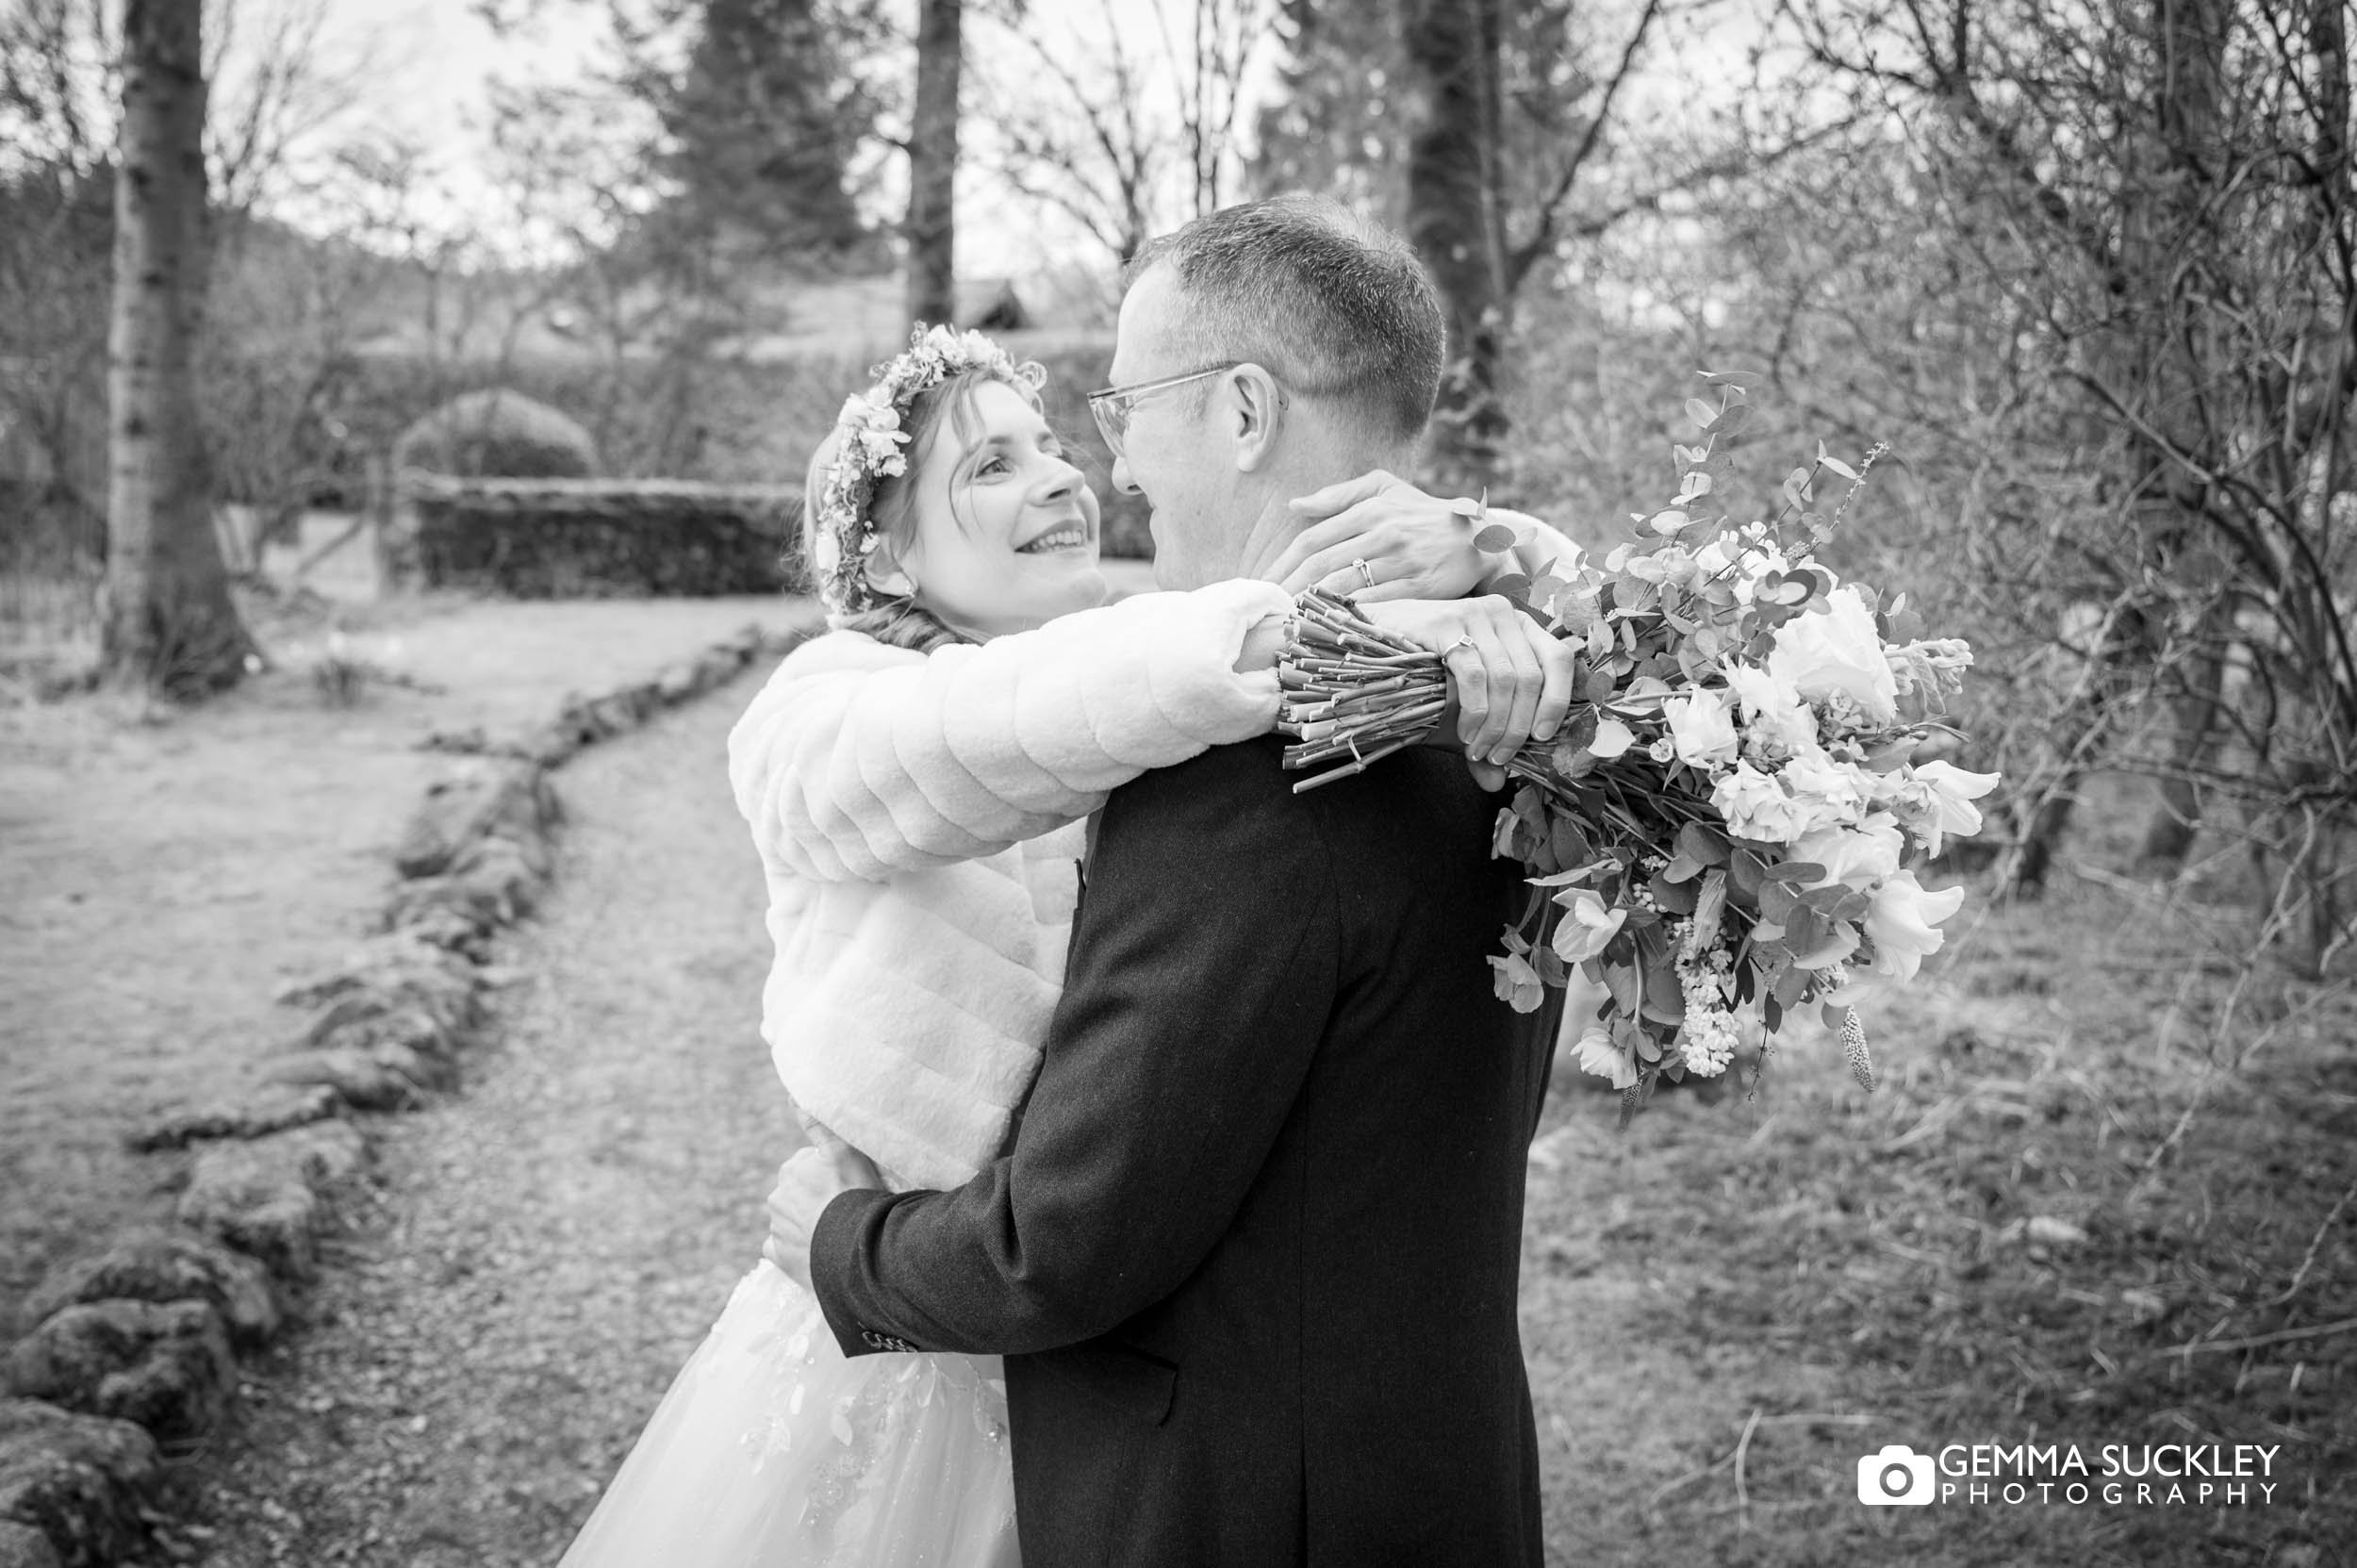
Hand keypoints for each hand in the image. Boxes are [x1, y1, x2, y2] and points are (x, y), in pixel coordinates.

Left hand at [761, 1112, 882, 1291]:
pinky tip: (812, 1250)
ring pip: (790, 1221)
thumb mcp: (842, 1151)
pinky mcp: (779, 1257)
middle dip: (815, 1199)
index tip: (848, 1184)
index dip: (830, 1175)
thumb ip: (817, 1124)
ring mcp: (777, 1229)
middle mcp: (777, 1198)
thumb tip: (793, 1095)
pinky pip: (780, 1250)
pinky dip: (792, 1249)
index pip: (808, 1167)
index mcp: (790, 1170)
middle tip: (843, 1208)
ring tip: (834, 1231)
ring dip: (807, 1223)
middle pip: (797, 1195)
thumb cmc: (853, 1194)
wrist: (853, 1245)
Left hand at [1265, 470, 1485, 602]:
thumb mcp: (1386, 488)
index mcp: (1371, 509)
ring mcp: (1403, 561)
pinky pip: (1375, 605)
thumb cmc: (1423, 513)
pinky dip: (1346, 617)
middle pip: (1322, 564)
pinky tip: (1325, 627)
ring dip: (1310, 605)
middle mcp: (1385, 533)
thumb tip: (1296, 505)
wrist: (1478, 539)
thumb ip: (1340, 494)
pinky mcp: (1420, 588)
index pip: (1313, 539)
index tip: (1264, 584)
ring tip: (1285, 620)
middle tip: (1266, 607)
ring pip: (1344, 587)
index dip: (1282, 564)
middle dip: (1288, 588)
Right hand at [1356, 596, 1574, 779]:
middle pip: (1531, 678)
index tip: (1541, 738)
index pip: (1559, 659)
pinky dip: (1474, 711)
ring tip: (1478, 751)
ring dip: (1495, 726)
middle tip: (1497, 757)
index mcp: (1520, 627)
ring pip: (1505, 679)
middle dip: (1517, 728)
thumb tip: (1497, 784)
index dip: (1557, 701)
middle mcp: (1504, 615)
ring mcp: (1476, 614)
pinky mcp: (1447, 623)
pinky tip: (1463, 731)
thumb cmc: (1427, 666)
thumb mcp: (1466, 698)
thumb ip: (1486, 734)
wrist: (1376, 631)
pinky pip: (1474, 675)